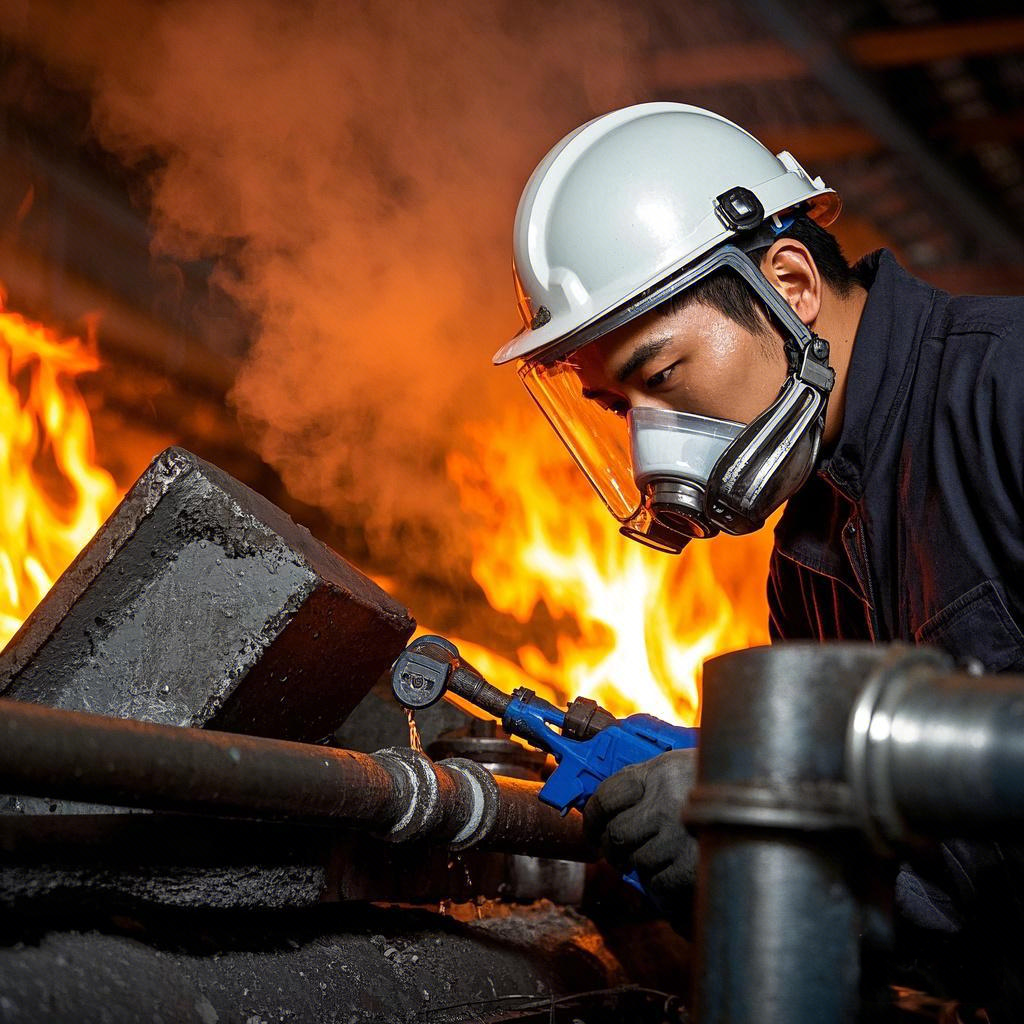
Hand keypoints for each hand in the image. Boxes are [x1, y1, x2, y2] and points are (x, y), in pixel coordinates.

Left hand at [583, 748, 698, 921]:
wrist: (757, 793)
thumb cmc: (706, 780)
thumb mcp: (671, 766)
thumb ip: (638, 781)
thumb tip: (599, 809)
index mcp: (657, 773)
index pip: (605, 797)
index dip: (591, 818)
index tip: (593, 829)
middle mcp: (666, 802)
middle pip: (616, 834)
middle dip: (612, 847)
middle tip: (618, 850)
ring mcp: (680, 834)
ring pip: (637, 860)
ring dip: (641, 862)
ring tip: (657, 852)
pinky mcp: (693, 864)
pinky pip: (657, 881)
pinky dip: (660, 880)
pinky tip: (672, 865)